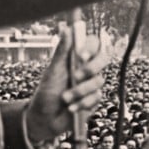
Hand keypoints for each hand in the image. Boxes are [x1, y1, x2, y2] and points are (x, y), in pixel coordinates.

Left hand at [26, 25, 111, 143]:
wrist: (45, 119)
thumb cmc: (47, 93)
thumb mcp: (53, 71)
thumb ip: (62, 51)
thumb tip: (66, 28)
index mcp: (77, 58)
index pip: (93, 44)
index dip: (91, 46)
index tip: (81, 55)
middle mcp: (87, 69)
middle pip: (103, 59)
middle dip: (91, 68)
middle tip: (75, 77)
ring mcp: (92, 84)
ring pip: (98, 81)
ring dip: (80, 91)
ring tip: (65, 98)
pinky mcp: (94, 100)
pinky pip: (96, 97)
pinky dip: (82, 103)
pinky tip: (71, 108)